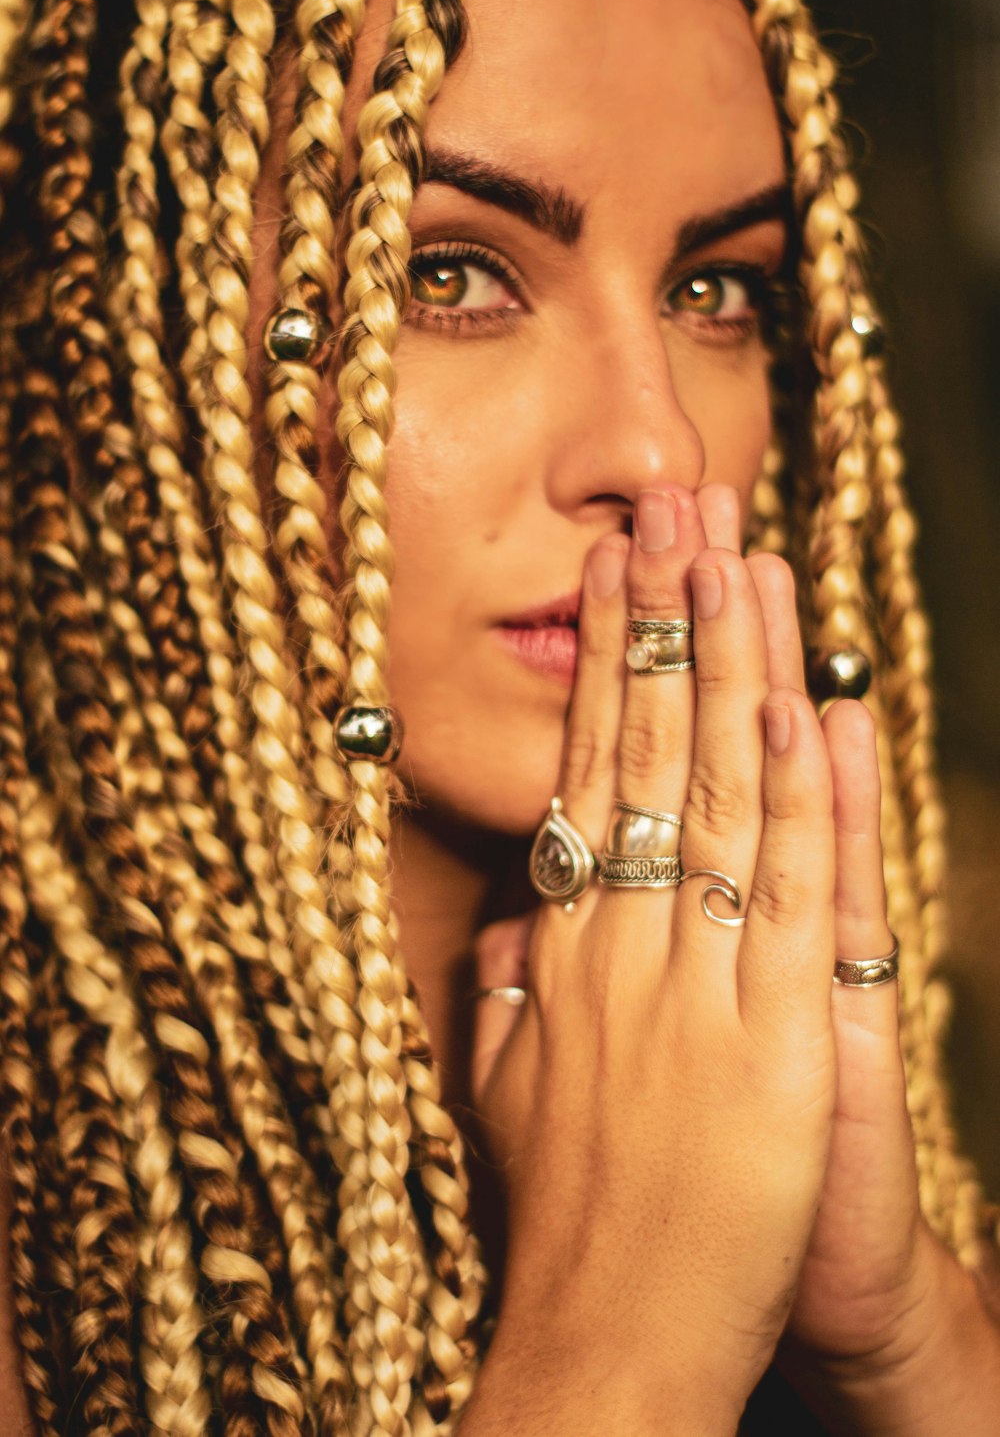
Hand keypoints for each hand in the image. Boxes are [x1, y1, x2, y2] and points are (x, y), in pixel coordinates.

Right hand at [468, 485, 839, 1432]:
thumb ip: (511, 1000)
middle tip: (672, 506)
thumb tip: (510, 927)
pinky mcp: (773, 1033)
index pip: (592, 772)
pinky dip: (793, 791)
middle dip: (665, 621)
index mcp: (571, 950)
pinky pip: (784, 889)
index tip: (615, 575)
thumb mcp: (516, 1094)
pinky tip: (796, 700)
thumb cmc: (570, 1220)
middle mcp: (622, 940)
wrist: (611, 1341)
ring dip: (730, 666)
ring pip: (717, 792)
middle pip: (647, 751)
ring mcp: (694, 979)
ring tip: (736, 552)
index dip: (607, 667)